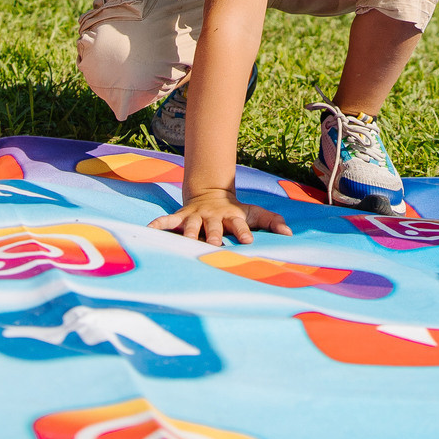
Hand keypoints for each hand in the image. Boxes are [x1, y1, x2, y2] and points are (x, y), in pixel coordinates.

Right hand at [152, 186, 292, 245]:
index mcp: (231, 217)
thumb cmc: (236, 211)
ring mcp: (195, 217)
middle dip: (213, 235)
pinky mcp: (181, 217)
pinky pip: (167, 221)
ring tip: (185, 242)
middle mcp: (212, 217)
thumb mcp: (255, 213)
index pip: (239, 225)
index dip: (244, 232)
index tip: (249, 241)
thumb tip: (290, 234)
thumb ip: (273, 222)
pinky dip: (158, 225)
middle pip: (212, 226)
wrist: (211, 194)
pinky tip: (149, 231)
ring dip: (188, 233)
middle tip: (215, 244)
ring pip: (190, 225)